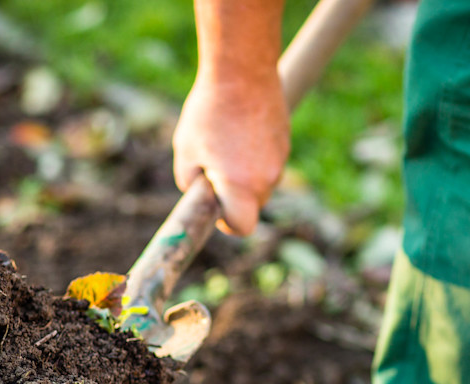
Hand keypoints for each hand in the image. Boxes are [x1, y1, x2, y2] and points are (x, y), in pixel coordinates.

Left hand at [173, 73, 289, 236]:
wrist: (242, 70)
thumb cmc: (209, 112)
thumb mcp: (185, 151)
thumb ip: (190, 184)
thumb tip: (201, 196)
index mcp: (241, 186)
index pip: (242, 227)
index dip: (227, 224)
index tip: (216, 209)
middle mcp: (266, 179)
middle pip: (252, 206)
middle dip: (233, 197)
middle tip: (212, 168)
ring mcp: (280, 160)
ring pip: (260, 183)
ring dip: (244, 174)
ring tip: (225, 142)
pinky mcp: (284, 143)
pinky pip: (267, 162)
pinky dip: (254, 156)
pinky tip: (239, 130)